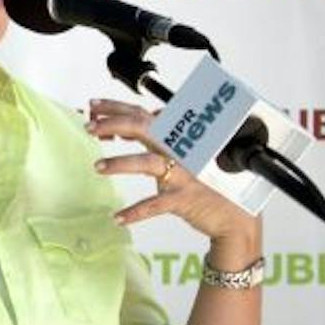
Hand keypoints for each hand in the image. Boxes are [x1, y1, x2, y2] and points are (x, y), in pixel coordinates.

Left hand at [87, 98, 260, 253]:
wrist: (234, 216)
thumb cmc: (206, 186)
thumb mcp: (181, 157)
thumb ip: (157, 140)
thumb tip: (125, 127)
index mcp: (179, 139)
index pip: (144, 115)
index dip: (117, 108)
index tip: (94, 107)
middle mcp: (182, 151)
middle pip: (144, 128)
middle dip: (113, 123)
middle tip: (89, 127)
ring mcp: (184, 174)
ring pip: (148, 162)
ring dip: (120, 163)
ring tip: (97, 167)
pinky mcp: (185, 199)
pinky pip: (155, 204)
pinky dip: (136, 212)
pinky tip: (118, 217)